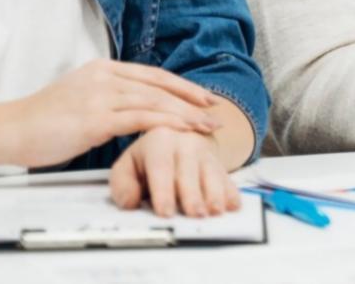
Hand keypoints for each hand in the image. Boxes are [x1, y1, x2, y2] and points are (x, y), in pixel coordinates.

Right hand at [0, 58, 219, 168]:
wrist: (10, 130)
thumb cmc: (42, 122)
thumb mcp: (80, 98)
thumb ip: (107, 97)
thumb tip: (134, 109)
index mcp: (103, 69)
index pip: (153, 75)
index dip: (182, 86)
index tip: (204, 98)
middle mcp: (105, 76)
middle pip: (159, 85)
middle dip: (192, 99)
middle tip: (216, 112)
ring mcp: (99, 95)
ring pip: (154, 101)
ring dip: (185, 115)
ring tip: (207, 127)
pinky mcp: (94, 118)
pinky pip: (139, 118)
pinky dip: (166, 124)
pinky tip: (182, 132)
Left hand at [110, 126, 241, 217]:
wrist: (177, 139)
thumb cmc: (148, 159)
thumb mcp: (127, 166)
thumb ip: (122, 185)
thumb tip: (130, 202)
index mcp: (158, 140)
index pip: (161, 167)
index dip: (163, 191)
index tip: (165, 211)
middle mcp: (185, 142)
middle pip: (189, 171)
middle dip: (192, 195)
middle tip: (194, 215)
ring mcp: (205, 152)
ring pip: (212, 173)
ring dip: (215, 194)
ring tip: (215, 211)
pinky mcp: (219, 163)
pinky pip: (227, 178)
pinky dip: (230, 193)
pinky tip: (232, 205)